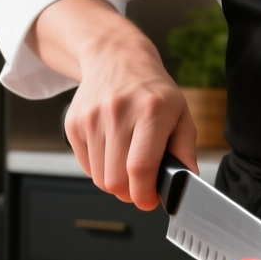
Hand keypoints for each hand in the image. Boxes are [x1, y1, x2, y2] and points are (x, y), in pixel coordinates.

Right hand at [29, 0, 197, 210]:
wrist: (116, 59)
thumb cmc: (152, 91)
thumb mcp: (180, 113)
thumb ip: (185, 151)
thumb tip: (187, 183)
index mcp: (150, 111)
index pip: (140, 167)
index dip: (144, 194)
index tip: (149, 200)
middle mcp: (118, 112)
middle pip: (116, 180)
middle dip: (130, 193)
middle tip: (140, 185)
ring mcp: (91, 117)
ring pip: (99, 178)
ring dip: (115, 182)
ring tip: (126, 163)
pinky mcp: (73, 123)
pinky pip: (86, 166)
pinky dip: (100, 168)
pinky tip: (112, 150)